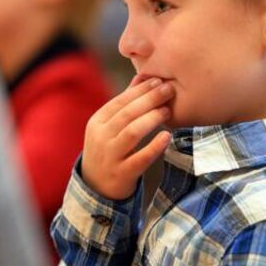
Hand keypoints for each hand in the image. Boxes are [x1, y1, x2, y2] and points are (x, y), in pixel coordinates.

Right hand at [81, 77, 173, 199]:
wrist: (96, 187)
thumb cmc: (109, 150)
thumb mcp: (109, 127)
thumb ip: (125, 103)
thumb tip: (141, 77)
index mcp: (97, 122)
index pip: (119, 101)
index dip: (140, 90)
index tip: (158, 80)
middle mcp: (101, 138)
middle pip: (127, 114)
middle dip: (150, 99)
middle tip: (169, 90)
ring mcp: (110, 157)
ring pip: (132, 133)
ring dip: (152, 119)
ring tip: (168, 111)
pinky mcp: (122, 174)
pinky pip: (140, 158)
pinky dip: (154, 147)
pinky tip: (167, 136)